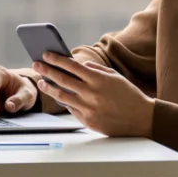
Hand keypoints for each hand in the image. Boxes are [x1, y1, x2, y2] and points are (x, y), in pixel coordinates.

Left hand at [33, 53, 154, 137]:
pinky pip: (72, 109)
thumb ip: (96, 69)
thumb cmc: (129, 95)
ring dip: (50, 88)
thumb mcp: (115, 77)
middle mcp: (91, 93)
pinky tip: (59, 97)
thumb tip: (80, 65)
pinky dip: (65, 102)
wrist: (141, 118)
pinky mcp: (88, 121)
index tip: (46, 54)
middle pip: (63, 79)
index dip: (57, 59)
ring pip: (62, 96)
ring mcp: (89, 108)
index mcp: (98, 79)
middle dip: (47, 70)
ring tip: (42, 82)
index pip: (72, 66)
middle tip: (36, 64)